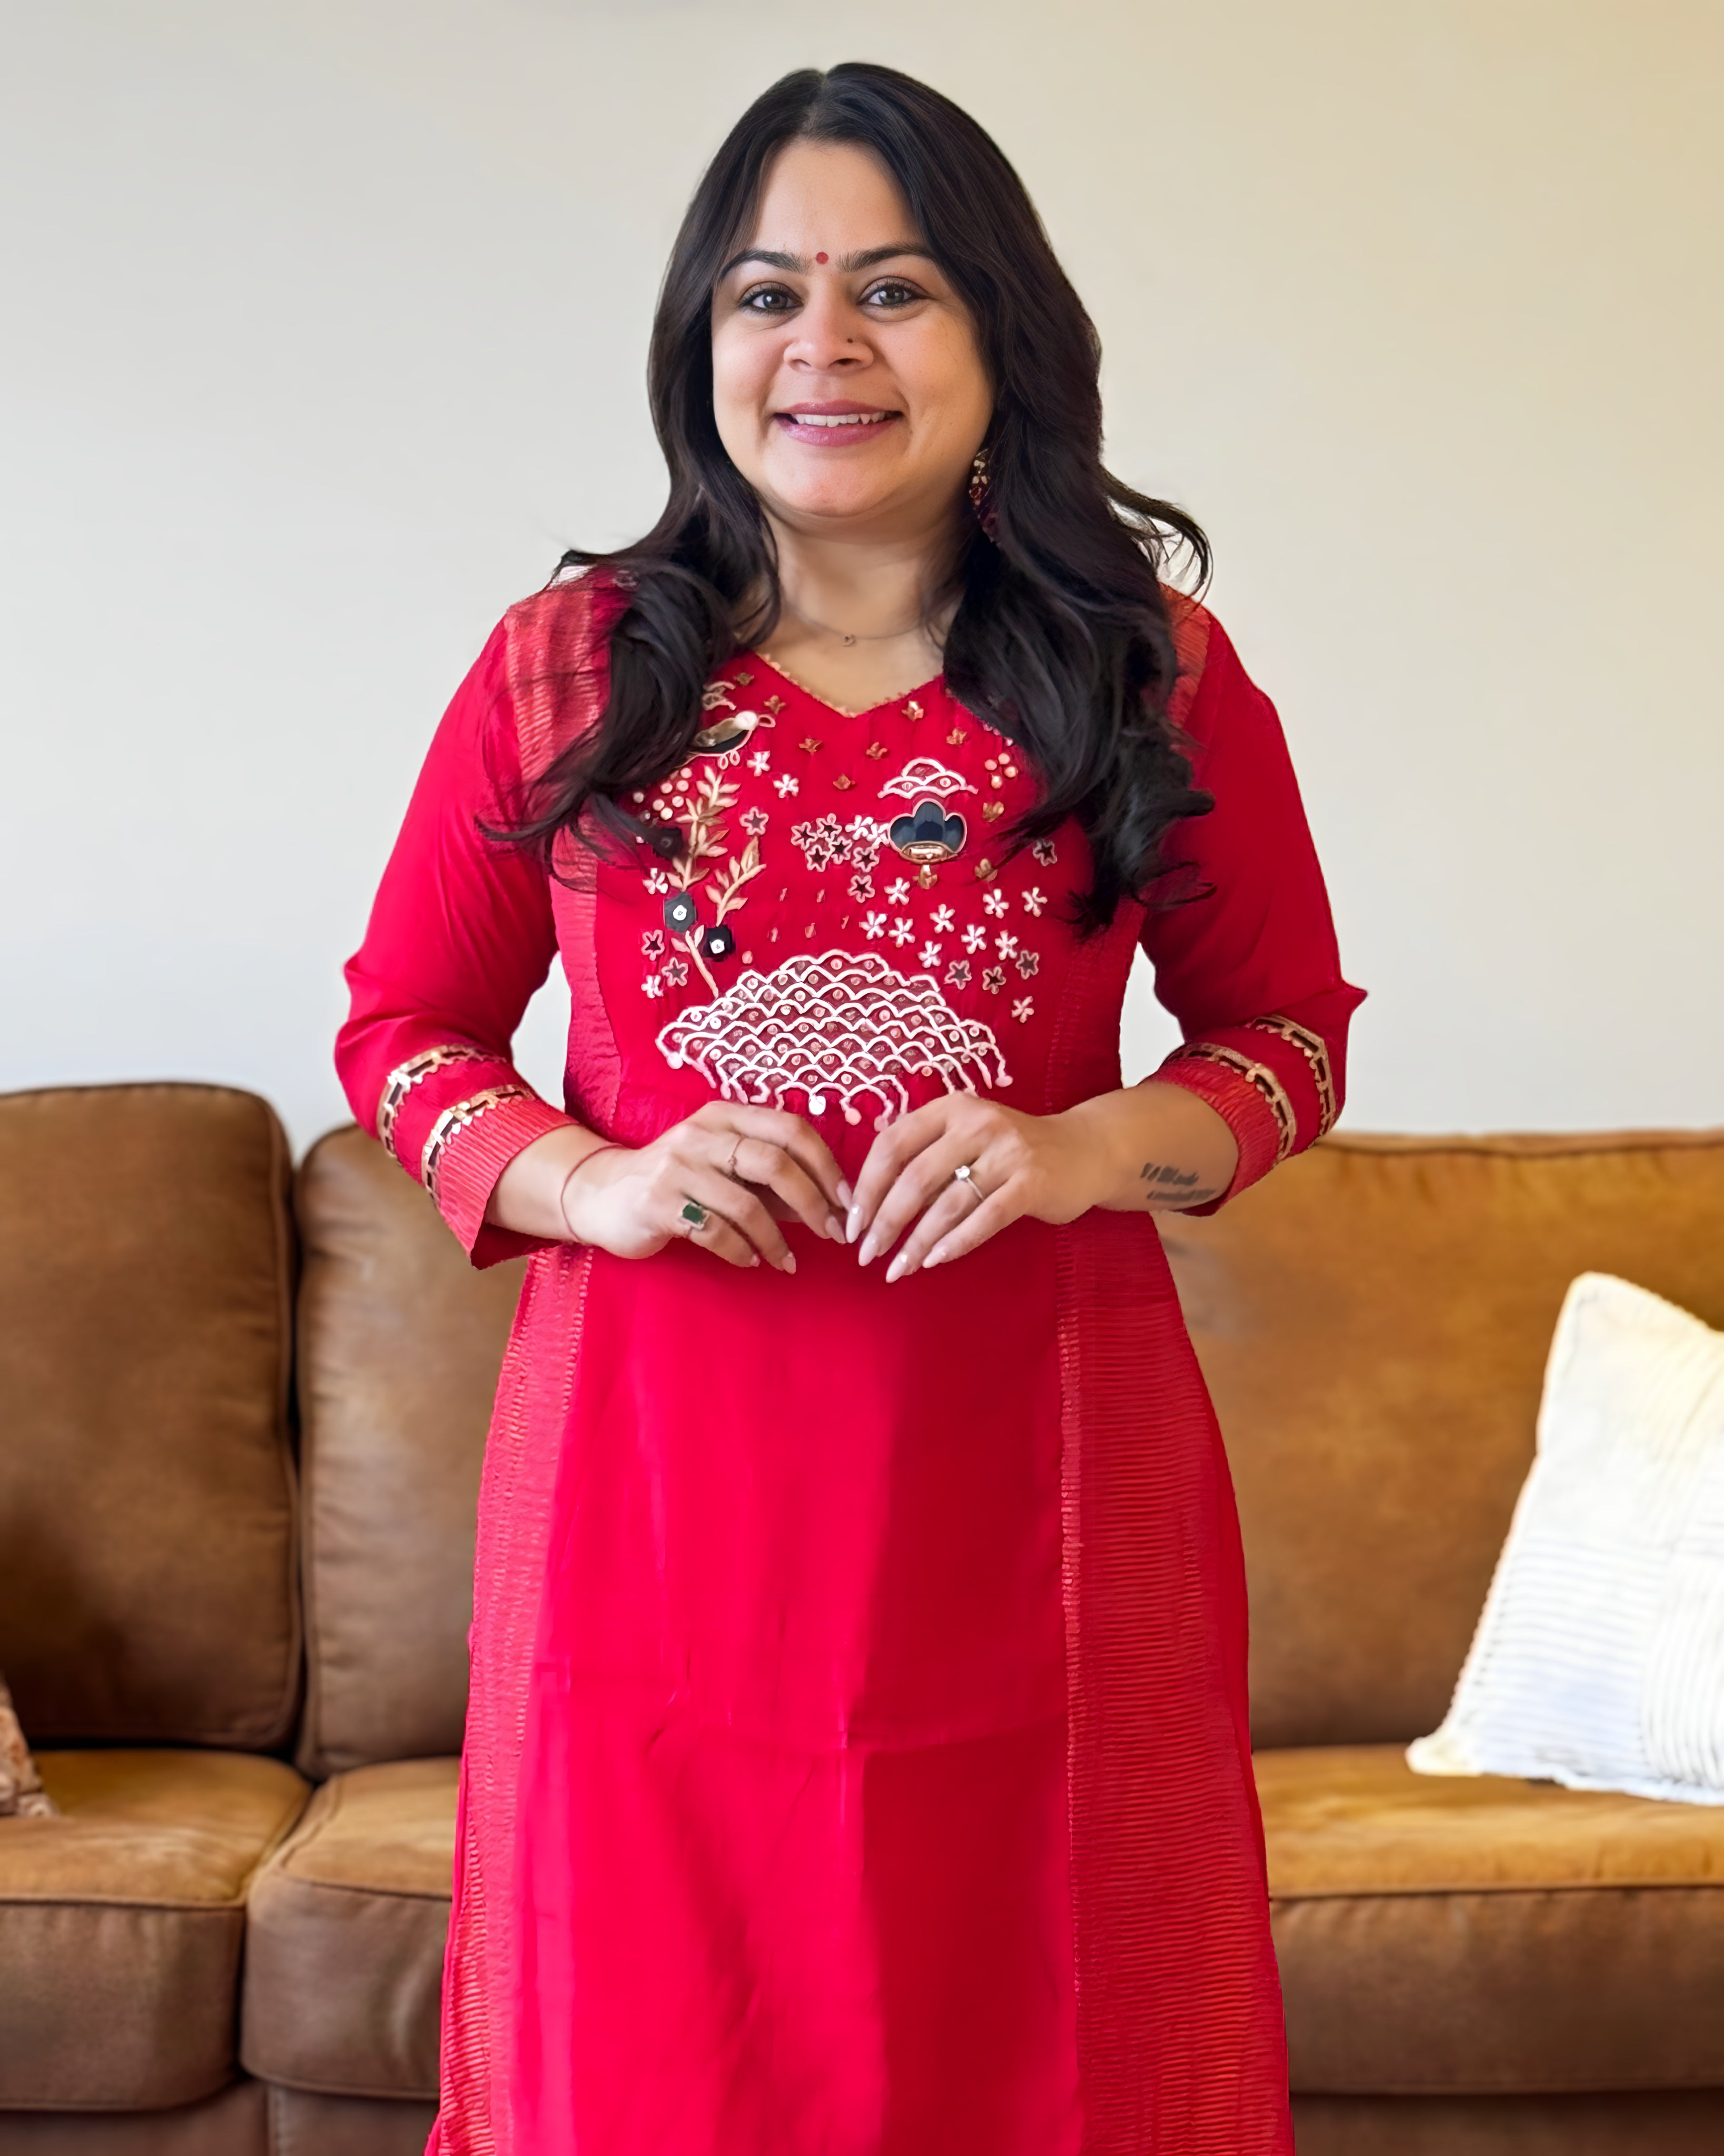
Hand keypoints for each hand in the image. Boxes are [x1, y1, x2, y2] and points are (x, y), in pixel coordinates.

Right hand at [559, 1102, 849, 1272]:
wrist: (604, 1196)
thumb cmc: (679, 1182)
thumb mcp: (726, 1169)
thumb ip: (773, 1181)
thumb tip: (831, 1203)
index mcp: (725, 1115)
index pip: (790, 1128)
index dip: (826, 1165)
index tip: (847, 1201)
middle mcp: (701, 1134)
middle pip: (774, 1162)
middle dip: (812, 1202)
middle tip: (833, 1234)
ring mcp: (677, 1166)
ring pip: (746, 1203)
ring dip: (776, 1239)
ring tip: (786, 1260)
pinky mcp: (658, 1202)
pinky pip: (714, 1230)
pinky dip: (741, 1250)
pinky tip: (750, 1261)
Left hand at [846, 1094, 1109, 1282]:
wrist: (1085, 1149)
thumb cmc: (1012, 1151)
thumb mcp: (966, 1138)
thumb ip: (925, 1159)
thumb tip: (868, 1203)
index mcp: (950, 1108)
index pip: (892, 1144)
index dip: (866, 1186)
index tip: (852, 1221)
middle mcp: (977, 1123)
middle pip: (914, 1177)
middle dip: (884, 1221)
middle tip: (866, 1253)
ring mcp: (1007, 1152)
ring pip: (946, 1203)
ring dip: (915, 1241)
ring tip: (896, 1268)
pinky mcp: (1031, 1182)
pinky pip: (983, 1219)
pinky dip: (955, 1243)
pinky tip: (933, 1261)